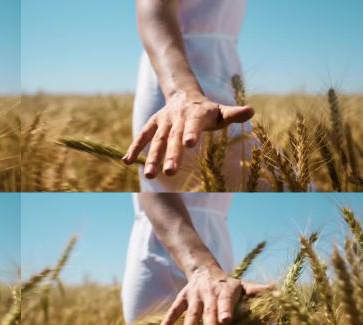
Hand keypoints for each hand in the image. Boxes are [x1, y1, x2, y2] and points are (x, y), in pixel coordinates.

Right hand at [122, 94, 253, 177]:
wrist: (184, 95)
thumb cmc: (207, 111)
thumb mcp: (221, 111)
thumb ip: (233, 114)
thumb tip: (251, 111)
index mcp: (195, 114)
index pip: (193, 124)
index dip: (191, 133)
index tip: (189, 144)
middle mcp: (177, 118)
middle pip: (173, 138)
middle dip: (171, 155)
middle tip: (170, 173)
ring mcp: (163, 122)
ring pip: (157, 141)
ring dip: (152, 158)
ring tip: (150, 176)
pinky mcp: (152, 124)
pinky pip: (142, 137)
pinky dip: (134, 149)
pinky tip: (127, 162)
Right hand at [155, 265, 271, 324]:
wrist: (203, 269)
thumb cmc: (227, 283)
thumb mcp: (243, 284)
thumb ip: (257, 290)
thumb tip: (278, 290)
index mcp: (225, 290)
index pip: (225, 300)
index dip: (225, 309)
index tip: (226, 320)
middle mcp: (208, 293)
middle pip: (208, 311)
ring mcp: (193, 297)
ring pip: (190, 314)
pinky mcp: (182, 299)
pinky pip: (173, 311)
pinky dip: (166, 323)